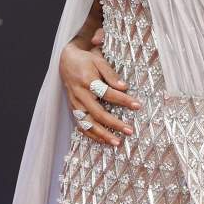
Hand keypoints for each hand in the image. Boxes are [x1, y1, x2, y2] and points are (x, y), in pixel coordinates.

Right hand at [59, 29, 139, 146]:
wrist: (66, 61)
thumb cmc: (86, 61)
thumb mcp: (99, 61)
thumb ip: (111, 75)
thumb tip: (124, 87)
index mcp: (87, 81)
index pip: (107, 93)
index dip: (123, 100)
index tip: (137, 105)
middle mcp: (80, 95)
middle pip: (98, 113)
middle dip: (114, 124)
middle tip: (129, 130)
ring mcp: (75, 104)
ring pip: (88, 124)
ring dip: (103, 135)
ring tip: (117, 142)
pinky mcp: (73, 110)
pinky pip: (81, 126)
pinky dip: (92, 135)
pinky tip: (103, 141)